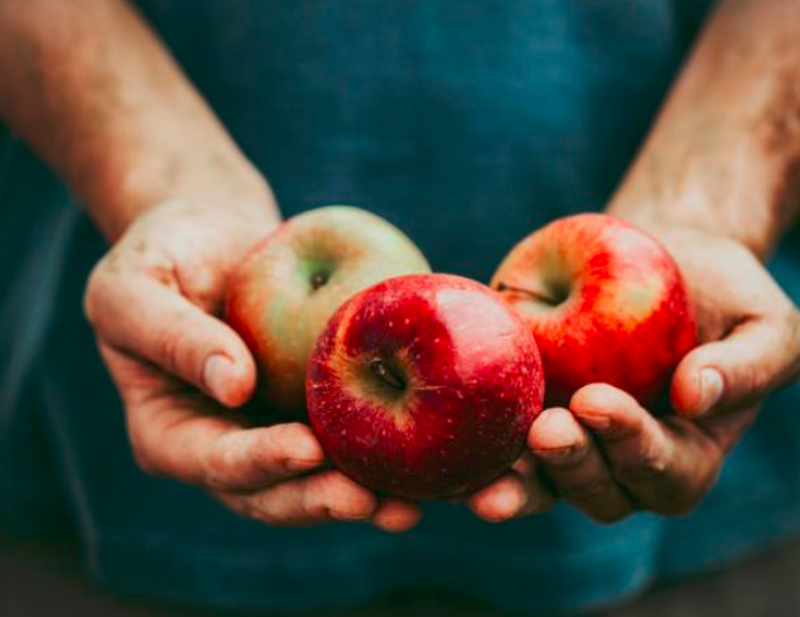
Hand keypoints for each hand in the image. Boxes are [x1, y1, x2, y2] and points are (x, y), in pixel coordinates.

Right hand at [84, 199, 419, 531]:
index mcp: (170, 433)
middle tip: (371, 501)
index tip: (306, 449)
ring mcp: (271, 431)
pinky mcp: (313, 409)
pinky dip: (382, 454)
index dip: (259, 462)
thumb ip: (172, 336)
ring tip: (408, 505)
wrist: (211, 235)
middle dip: (320, 499)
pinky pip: (347, 437)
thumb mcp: (133, 288)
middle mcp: (224, 445)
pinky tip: (424, 458)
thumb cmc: (159, 255)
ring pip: (316, 479)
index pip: (213, 461)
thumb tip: (234, 385)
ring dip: (361, 496)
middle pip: (271, 492)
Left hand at [467, 226, 799, 522]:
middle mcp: (622, 461)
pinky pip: (498, 447)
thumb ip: (747, 366)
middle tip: (546, 428)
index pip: (663, 471)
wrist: (660, 257)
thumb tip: (695, 396)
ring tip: (486, 477)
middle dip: (571, 466)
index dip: (632, 446)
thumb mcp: (763, 324)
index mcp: (685, 453)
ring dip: (515, 484)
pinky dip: (474, 455)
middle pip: (599, 492)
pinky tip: (450, 450)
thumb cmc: (720, 293)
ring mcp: (570, 443)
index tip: (598, 402)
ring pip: (542, 485)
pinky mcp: (525, 413)